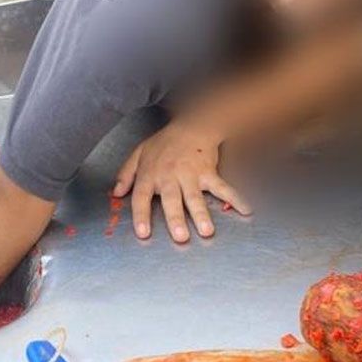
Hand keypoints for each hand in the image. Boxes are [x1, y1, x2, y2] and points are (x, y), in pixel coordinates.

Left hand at [112, 121, 250, 242]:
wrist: (192, 125)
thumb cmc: (165, 142)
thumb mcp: (139, 153)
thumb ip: (126, 174)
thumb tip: (116, 193)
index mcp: (150, 175)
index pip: (141, 197)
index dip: (141, 216)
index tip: (143, 233)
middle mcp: (169, 176)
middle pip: (172, 200)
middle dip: (176, 218)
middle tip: (180, 236)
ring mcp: (191, 175)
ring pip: (195, 197)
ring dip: (202, 215)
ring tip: (207, 231)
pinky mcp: (209, 172)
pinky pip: (222, 187)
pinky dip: (235, 198)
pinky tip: (245, 210)